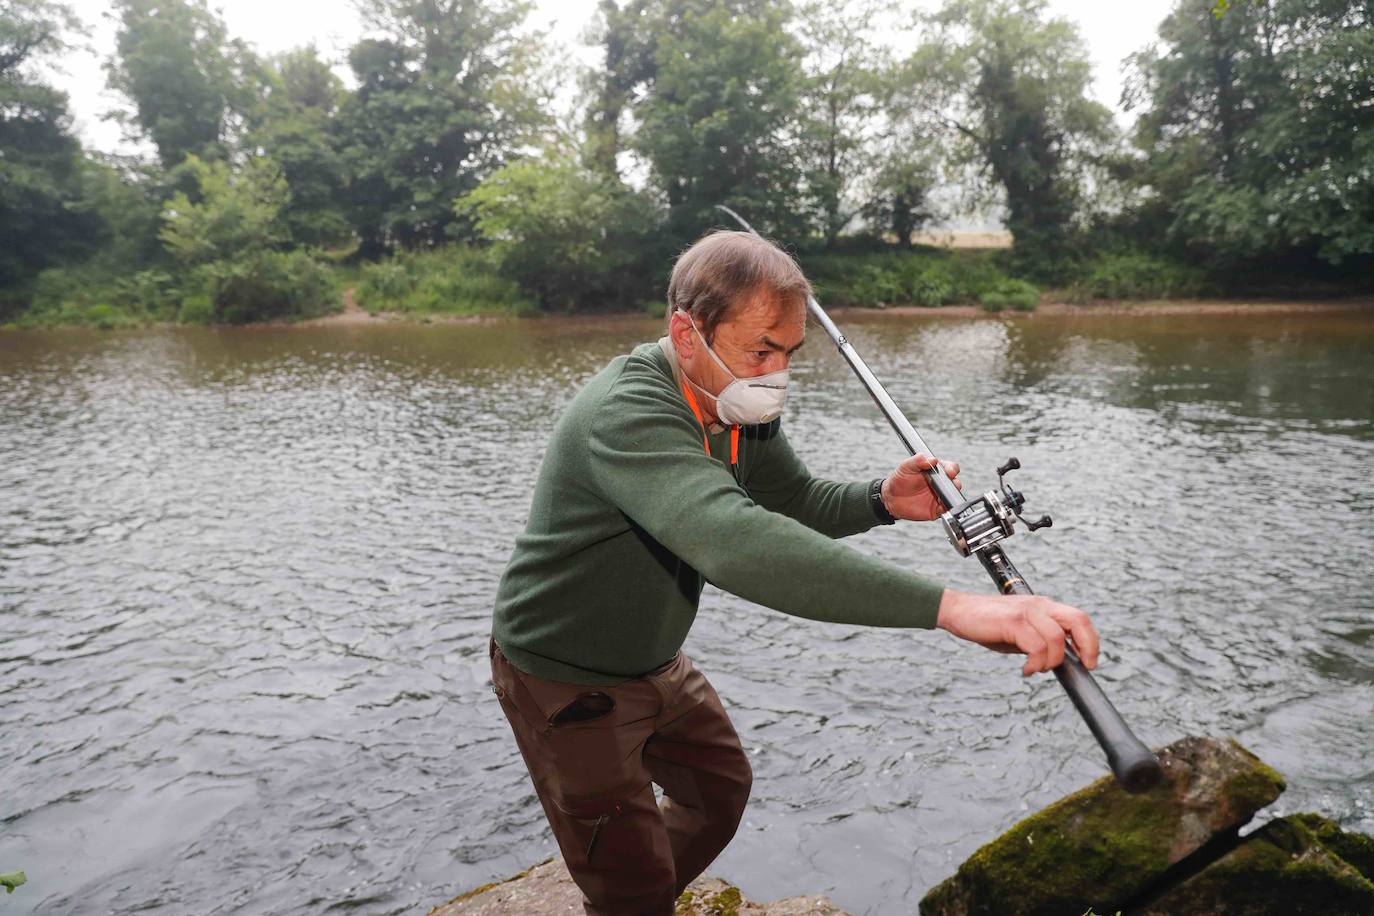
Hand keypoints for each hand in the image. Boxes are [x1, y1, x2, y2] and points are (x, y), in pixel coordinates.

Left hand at [880, 453, 960, 521]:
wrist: (891, 499)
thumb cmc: (900, 479)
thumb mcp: (906, 466)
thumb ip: (918, 460)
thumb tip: (933, 459)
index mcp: (936, 471)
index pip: (950, 468)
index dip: (952, 469)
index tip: (949, 472)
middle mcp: (940, 483)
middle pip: (955, 482)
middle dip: (955, 483)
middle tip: (950, 484)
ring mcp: (940, 496)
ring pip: (952, 496)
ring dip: (951, 496)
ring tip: (942, 496)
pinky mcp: (937, 509)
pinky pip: (946, 509)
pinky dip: (946, 508)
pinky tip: (941, 506)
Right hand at [935, 589, 1100, 675]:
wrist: (959, 611)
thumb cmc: (988, 624)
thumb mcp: (1020, 632)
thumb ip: (1040, 640)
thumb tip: (1060, 661)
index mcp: (1044, 606)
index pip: (1079, 619)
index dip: (1090, 641)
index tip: (1089, 662)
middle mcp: (1039, 605)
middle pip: (1078, 621)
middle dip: (1088, 647)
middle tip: (1083, 667)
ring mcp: (1027, 611)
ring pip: (1057, 639)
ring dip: (1051, 662)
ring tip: (1036, 669)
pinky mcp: (1013, 621)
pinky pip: (1036, 646)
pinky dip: (1036, 663)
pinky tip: (1026, 669)